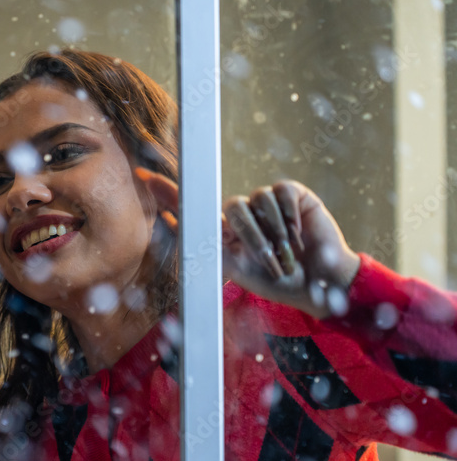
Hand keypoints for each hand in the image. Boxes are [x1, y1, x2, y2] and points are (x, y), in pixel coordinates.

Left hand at [135, 170, 359, 318]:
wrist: (318, 284)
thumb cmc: (275, 281)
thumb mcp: (233, 267)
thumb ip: (203, 243)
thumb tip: (169, 220)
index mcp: (223, 228)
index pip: (191, 203)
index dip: (167, 189)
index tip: (142, 176)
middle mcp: (242, 211)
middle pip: (231, 206)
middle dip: (252, 238)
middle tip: (269, 261)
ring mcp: (266, 200)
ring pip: (256, 199)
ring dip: (274, 232)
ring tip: (287, 253)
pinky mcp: (292, 193)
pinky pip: (280, 192)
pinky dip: (289, 216)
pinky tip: (298, 232)